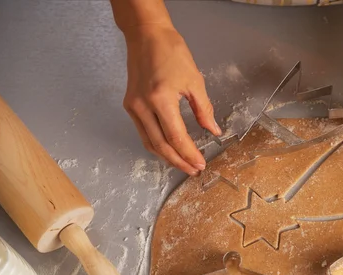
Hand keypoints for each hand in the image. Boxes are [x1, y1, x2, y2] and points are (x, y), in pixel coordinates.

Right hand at [122, 25, 220, 174]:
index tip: (200, 164)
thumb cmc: (171, 52)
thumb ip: (204, 110)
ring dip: (166, 156)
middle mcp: (143, 106)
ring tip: (183, 164)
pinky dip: (156, 144)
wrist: (146, 35)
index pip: (176, 137)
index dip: (189, 154)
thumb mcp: (194, 81)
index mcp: (160, 99)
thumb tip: (213, 130)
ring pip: (149, 142)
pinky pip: (143, 132)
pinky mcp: (130, 105)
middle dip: (178, 161)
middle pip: (160, 145)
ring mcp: (133, 107)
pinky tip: (169, 149)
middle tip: (193, 170)